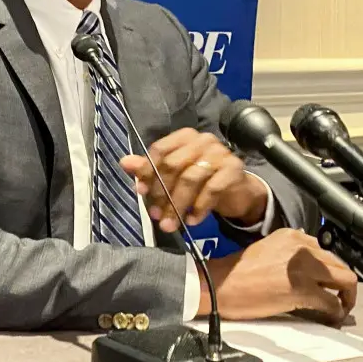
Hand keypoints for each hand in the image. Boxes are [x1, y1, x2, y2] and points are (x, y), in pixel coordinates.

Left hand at [120, 127, 267, 231]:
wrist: (237, 191)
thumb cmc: (202, 181)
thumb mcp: (174, 176)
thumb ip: (150, 169)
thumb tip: (124, 162)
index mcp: (185, 137)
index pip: (160, 150)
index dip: (148, 171)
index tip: (141, 192)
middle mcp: (203, 140)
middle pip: (174, 165)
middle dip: (162, 193)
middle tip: (155, 215)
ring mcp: (220, 153)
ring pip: (191, 179)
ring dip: (177, 205)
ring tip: (170, 224)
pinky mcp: (234, 169)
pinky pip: (212, 189)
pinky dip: (199, 208)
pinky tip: (191, 221)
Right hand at [199, 229, 357, 324]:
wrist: (219, 285)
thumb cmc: (237, 273)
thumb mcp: (268, 249)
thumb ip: (291, 254)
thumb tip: (310, 269)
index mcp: (293, 236)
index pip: (327, 251)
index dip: (331, 269)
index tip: (330, 282)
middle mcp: (302, 248)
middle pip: (340, 264)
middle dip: (344, 284)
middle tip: (340, 298)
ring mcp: (303, 269)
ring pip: (346, 280)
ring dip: (347, 297)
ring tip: (339, 308)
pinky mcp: (301, 290)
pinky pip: (332, 302)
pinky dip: (336, 312)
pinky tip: (331, 317)